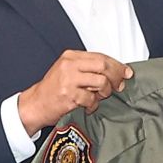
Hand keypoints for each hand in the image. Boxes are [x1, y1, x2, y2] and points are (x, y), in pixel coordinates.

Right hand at [18, 50, 132, 134]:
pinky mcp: (69, 95)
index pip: (101, 56)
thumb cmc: (54, 89)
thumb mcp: (69, 71)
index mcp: (71, 56)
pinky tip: (87, 106)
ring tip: (98, 97)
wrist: (36, 104)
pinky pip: (92, 99)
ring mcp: (68, 80)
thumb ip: (89, 68)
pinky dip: (93, 105)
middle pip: (103, 66)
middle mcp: (69, 65)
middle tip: (118, 86)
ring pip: (101, 82)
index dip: (117, 65)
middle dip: (116, 77)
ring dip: (105, 92)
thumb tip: (117, 71)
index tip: (126, 72)